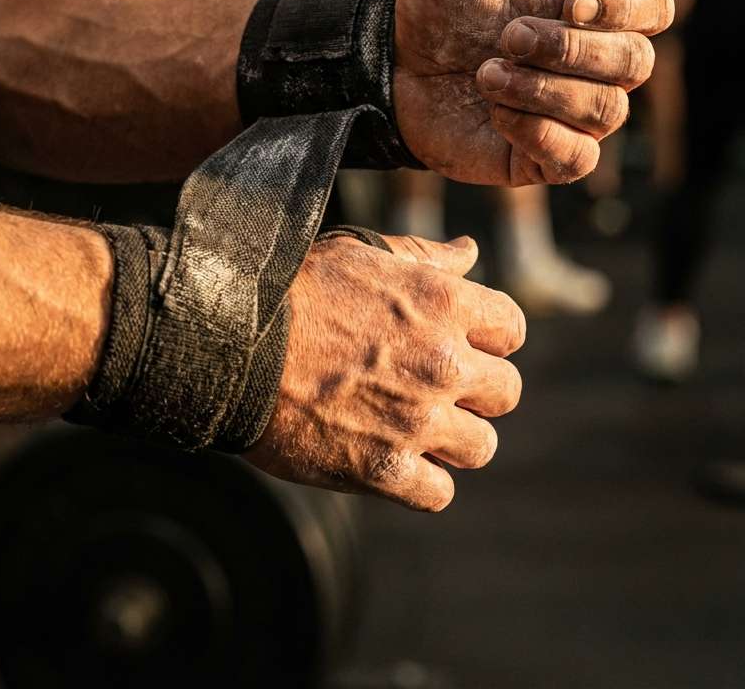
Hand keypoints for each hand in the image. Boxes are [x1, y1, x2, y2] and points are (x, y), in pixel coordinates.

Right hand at [245, 233, 523, 510]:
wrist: (233, 342)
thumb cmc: (295, 288)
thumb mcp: (362, 254)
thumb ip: (424, 256)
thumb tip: (470, 251)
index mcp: (444, 303)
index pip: (511, 329)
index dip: (488, 338)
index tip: (460, 343)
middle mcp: (443, 362)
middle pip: (506, 392)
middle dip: (475, 391)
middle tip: (432, 387)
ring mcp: (417, 420)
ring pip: (481, 448)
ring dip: (452, 440)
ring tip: (412, 426)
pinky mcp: (385, 470)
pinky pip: (438, 493)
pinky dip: (420, 482)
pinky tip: (391, 459)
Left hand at [394, 0, 675, 184]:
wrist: (391, 54)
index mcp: (593, 4)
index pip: (654, 7)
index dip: (627, 9)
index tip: (573, 6)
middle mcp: (594, 61)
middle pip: (636, 63)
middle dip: (571, 50)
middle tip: (507, 37)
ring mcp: (572, 112)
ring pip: (607, 112)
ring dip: (544, 90)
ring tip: (486, 73)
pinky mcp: (543, 155)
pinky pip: (577, 160)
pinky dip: (541, 135)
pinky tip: (497, 113)